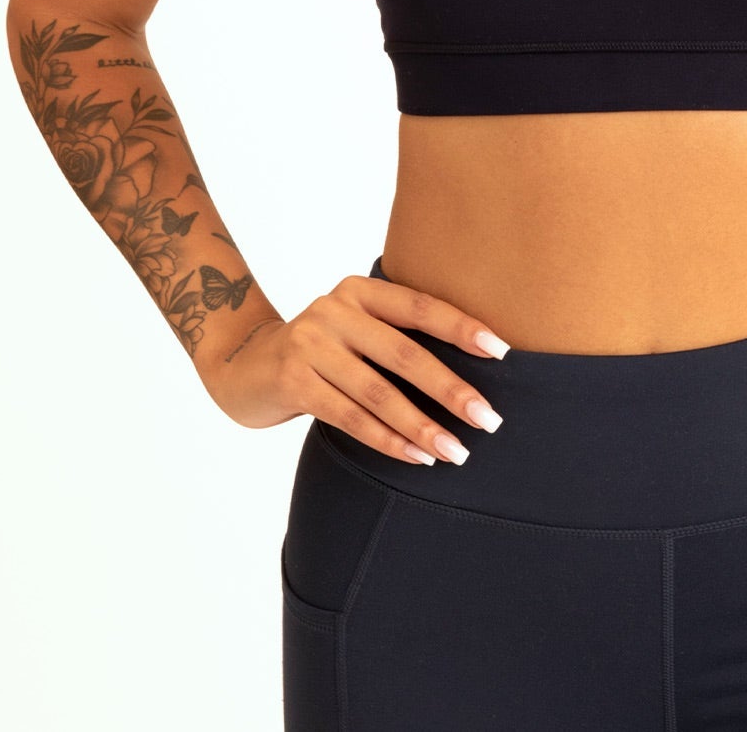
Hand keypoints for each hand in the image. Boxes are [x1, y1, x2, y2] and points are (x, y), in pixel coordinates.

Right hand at [201, 274, 512, 468]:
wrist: (243, 365)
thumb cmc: (322, 349)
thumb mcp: (354, 326)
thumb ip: (396, 333)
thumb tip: (474, 367)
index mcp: (360, 289)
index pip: (420, 306)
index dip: (462, 327)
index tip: (502, 351)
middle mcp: (335, 310)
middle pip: (406, 354)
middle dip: (452, 390)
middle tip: (489, 419)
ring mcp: (310, 345)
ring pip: (379, 394)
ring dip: (423, 427)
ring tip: (457, 451)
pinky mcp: (293, 382)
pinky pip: (351, 418)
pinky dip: (388, 440)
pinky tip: (416, 456)